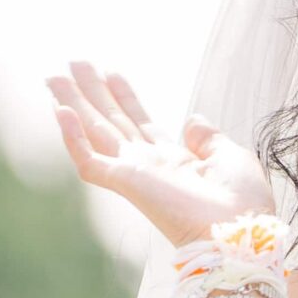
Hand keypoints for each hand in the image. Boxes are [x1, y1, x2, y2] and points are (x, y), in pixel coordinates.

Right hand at [47, 62, 271, 245]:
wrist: (240, 233)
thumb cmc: (243, 203)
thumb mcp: (230, 157)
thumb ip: (208, 138)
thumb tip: (191, 120)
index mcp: (174, 161)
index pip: (140, 123)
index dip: (124, 97)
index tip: (111, 73)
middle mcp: (149, 165)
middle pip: (112, 122)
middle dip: (92, 93)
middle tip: (73, 64)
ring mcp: (134, 174)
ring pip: (95, 133)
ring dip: (74, 105)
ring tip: (54, 77)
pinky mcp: (125, 184)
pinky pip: (90, 160)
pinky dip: (73, 138)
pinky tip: (62, 112)